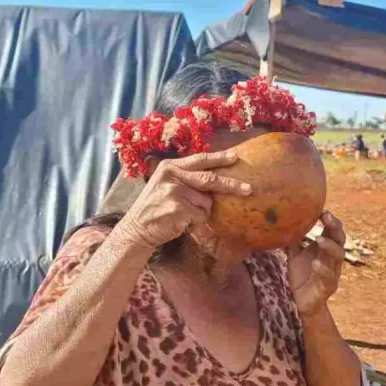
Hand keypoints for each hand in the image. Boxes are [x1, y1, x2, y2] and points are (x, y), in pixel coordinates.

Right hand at [116, 152, 250, 249]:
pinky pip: (200, 216)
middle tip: (248, 189)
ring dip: (201, 212)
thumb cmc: (156, 207)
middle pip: (209, 179)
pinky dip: (195, 222)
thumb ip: (186, 178)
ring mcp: (174, 192)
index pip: (200, 160)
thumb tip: (217, 178)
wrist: (137, 227)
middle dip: (231, 185)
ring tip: (183, 215)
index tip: (236, 157)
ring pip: (206, 203)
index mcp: (170, 166)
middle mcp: (172, 175)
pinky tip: (180, 222)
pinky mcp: (177, 208)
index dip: (219, 158)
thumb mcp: (166, 185)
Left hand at [286, 211, 345, 316]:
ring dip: (330, 246)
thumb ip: (294, 240)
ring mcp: (332, 272)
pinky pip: (330, 278)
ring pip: (339, 256)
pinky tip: (315, 263)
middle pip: (340, 240)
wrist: (302, 302)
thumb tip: (283, 221)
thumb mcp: (295, 256)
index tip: (323, 211)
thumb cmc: (301, 276)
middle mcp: (332, 258)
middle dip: (334, 228)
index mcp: (325, 249)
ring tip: (319, 239)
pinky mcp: (328, 287)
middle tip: (326, 218)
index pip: (332, 231)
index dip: (330, 221)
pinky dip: (323, 269)